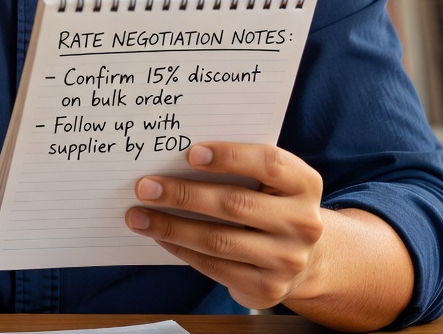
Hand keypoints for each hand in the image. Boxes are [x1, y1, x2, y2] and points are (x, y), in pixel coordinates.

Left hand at [125, 142, 324, 311]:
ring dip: (171, 227)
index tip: (190, 153)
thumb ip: (238, 164)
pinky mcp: (267, 289)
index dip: (229, 156)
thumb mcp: (269, 178)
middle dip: (183, 194)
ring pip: (218, 240)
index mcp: (303, 183)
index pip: (268, 163)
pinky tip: (159, 236)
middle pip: (234, 204)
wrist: (304, 256)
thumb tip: (175, 156)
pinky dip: (181, 249)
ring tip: (138, 215)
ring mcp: (287, 260)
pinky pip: (214, 267)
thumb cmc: (271, 201)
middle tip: (145, 186)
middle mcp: (302, 223)